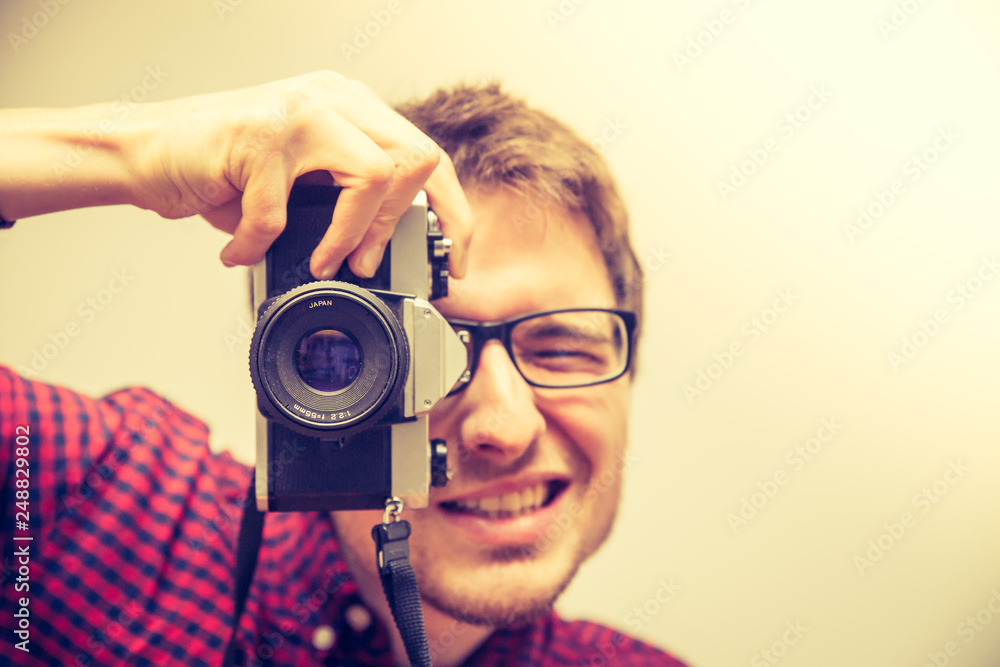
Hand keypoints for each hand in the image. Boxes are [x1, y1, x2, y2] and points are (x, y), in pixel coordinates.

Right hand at [125, 71, 471, 278]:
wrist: (143, 150)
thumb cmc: (219, 169)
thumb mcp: (298, 182)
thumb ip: (341, 201)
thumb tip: (383, 253)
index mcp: (350, 108)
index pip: (426, 154)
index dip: (452, 213)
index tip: (451, 261)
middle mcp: (332, 98)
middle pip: (418, 157)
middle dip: (406, 225)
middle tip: (374, 264)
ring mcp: (298, 110)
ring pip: (375, 175)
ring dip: (351, 235)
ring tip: (322, 261)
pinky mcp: (258, 133)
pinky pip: (283, 212)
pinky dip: (258, 245)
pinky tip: (239, 250)